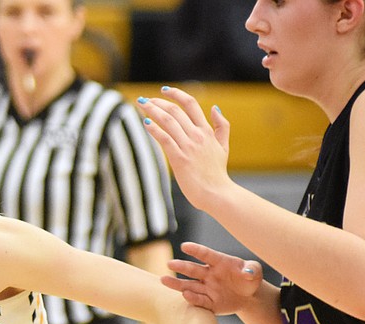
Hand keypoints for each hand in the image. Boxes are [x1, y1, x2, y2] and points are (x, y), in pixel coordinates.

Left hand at [137, 86, 232, 209]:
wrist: (216, 192)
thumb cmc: (217, 172)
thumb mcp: (223, 146)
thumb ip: (221, 126)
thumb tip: (215, 107)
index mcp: (206, 130)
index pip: (190, 104)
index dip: (176, 94)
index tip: (164, 90)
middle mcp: (197, 135)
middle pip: (175, 111)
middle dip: (158, 102)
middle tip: (144, 99)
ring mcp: (188, 146)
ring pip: (168, 121)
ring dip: (152, 111)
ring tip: (141, 105)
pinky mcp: (179, 158)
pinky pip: (164, 139)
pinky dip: (154, 129)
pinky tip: (145, 123)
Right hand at [162, 242, 263, 315]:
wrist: (249, 297)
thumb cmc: (250, 279)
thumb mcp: (256, 271)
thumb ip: (253, 269)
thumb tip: (246, 272)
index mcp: (219, 262)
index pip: (206, 255)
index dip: (196, 250)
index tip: (184, 246)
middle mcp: (209, 274)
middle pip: (193, 269)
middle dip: (181, 266)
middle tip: (169, 264)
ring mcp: (207, 289)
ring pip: (189, 285)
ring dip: (177, 283)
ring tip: (164, 280)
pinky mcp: (209, 302)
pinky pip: (199, 301)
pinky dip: (193, 298)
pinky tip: (185, 295)